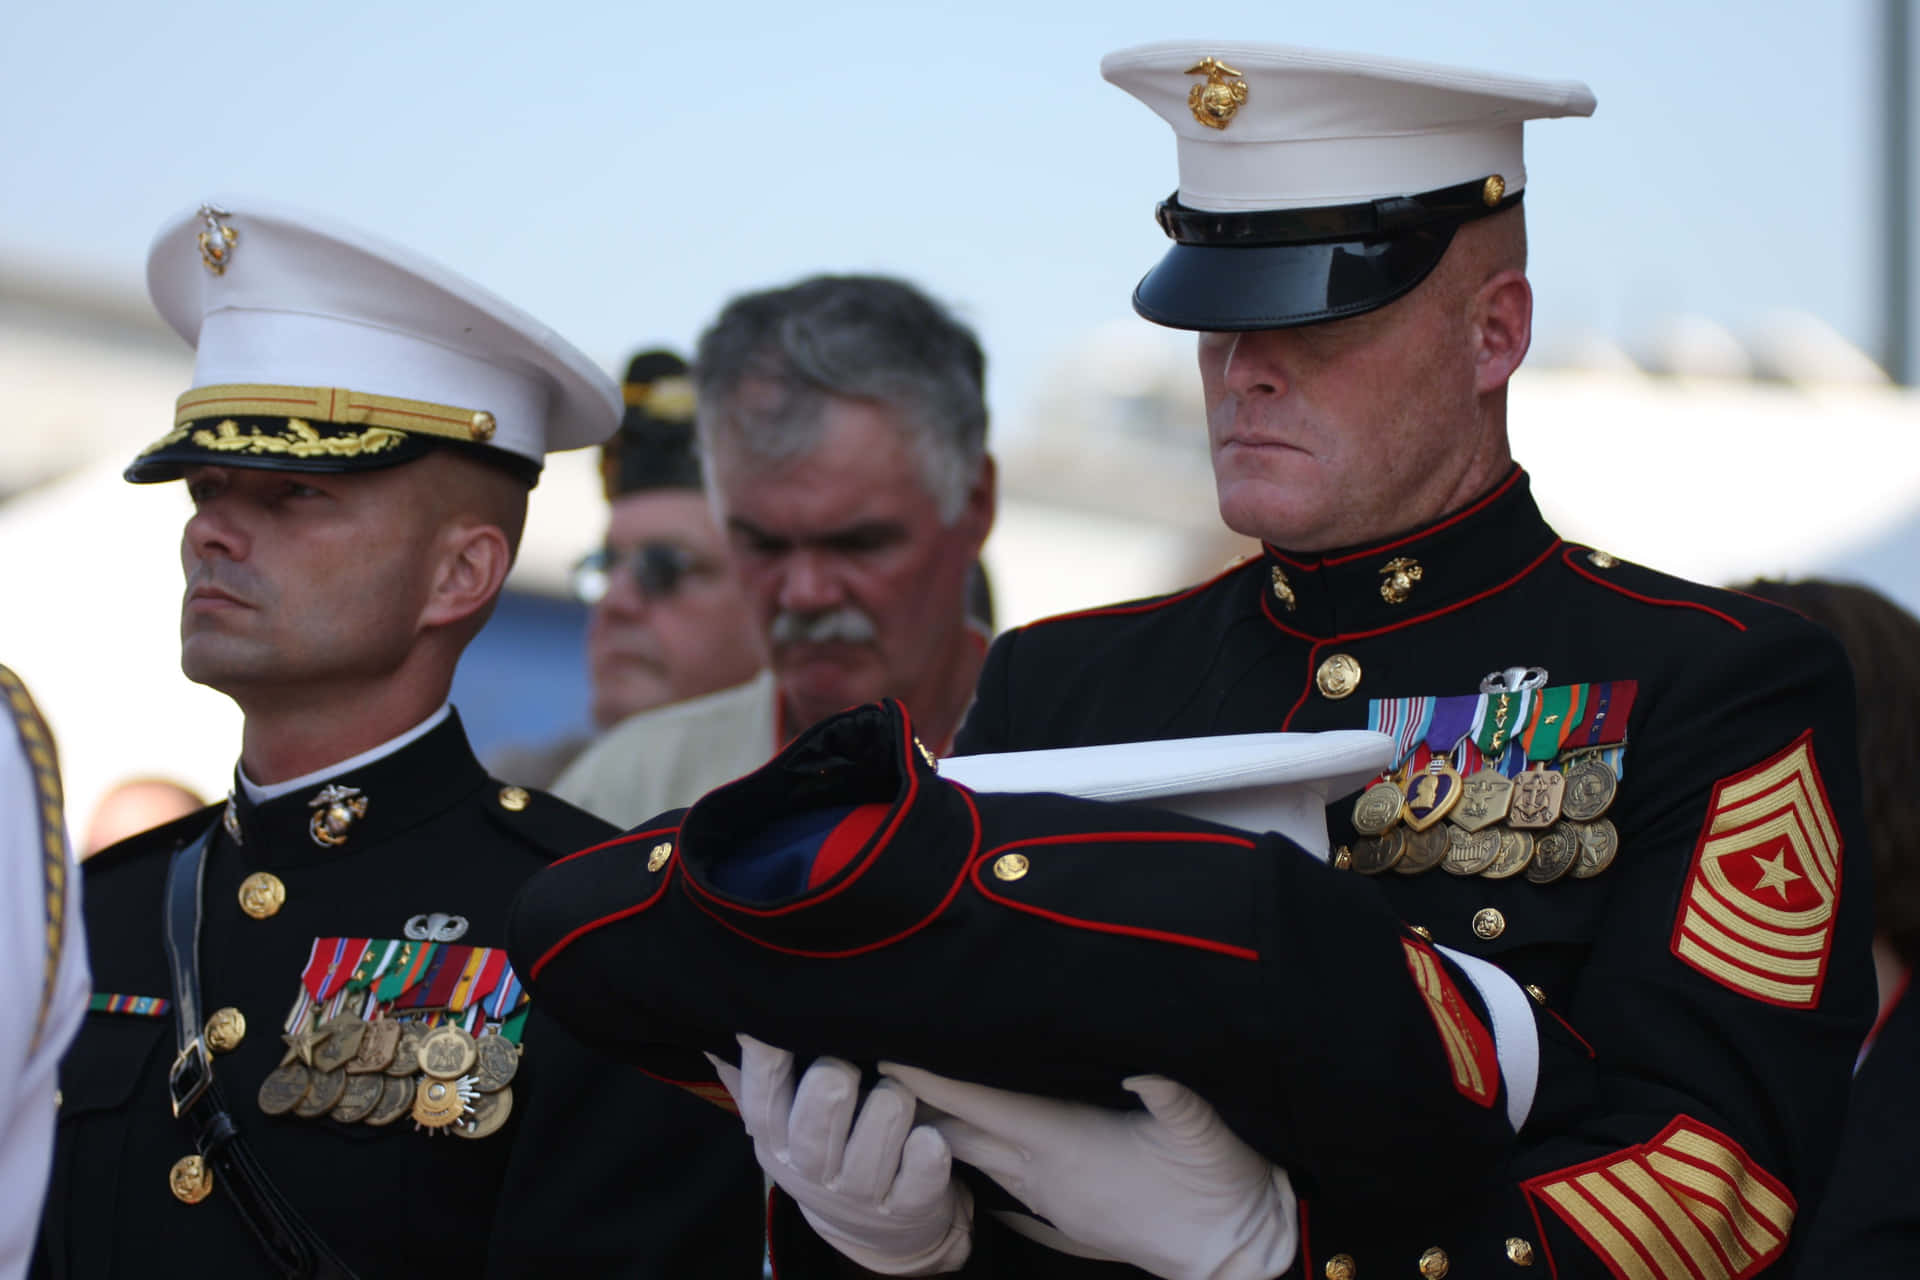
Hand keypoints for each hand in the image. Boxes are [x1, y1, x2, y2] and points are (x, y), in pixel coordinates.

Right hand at [709, 1035, 970, 1275]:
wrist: (872, 1227)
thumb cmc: (826, 1149)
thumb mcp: (784, 1122)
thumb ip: (757, 1075)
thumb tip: (728, 1020)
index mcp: (776, 1140)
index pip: (761, 1099)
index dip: (768, 1059)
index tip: (777, 1021)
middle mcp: (812, 1168)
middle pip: (816, 1119)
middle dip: (832, 1083)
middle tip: (847, 1064)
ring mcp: (859, 1192)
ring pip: (872, 1140)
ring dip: (887, 1107)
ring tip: (896, 1092)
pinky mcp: (905, 1207)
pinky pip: (917, 1179)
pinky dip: (925, 1155)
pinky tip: (929, 1136)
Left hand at [880, 1064, 1295, 1279]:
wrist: (1230, 1247)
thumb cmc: (1215, 1183)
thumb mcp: (1201, 1130)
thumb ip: (1171, 1097)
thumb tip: (1145, 1070)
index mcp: (1065, 1144)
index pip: (981, 1106)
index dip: (933, 1082)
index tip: (888, 1059)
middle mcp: (1043, 1173)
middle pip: (961, 1134)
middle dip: (919, 1104)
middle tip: (876, 1067)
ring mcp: (1048, 1197)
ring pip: (976, 1157)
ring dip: (942, 1128)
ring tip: (907, 1093)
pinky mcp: (1061, 1211)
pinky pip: (1000, 1176)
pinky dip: (974, 1150)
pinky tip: (965, 1136)